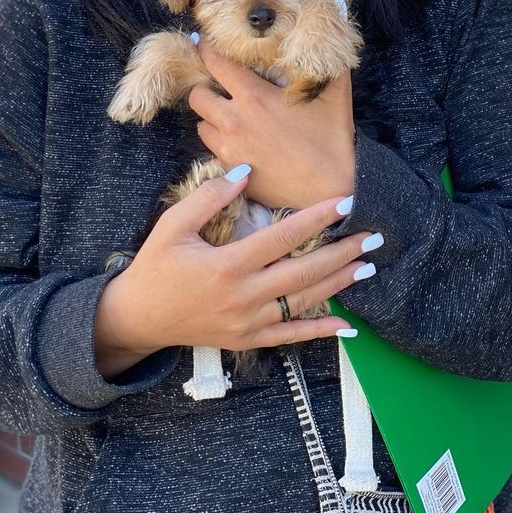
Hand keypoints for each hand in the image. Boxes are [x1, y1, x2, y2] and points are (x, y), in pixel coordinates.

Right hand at [94, 169, 374, 376]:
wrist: (138, 318)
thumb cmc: (156, 266)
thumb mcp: (172, 225)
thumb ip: (208, 197)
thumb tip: (245, 172)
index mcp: (227, 265)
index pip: (282, 237)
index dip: (317, 218)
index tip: (344, 201)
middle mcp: (243, 296)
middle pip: (304, 272)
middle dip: (342, 253)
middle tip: (374, 237)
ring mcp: (248, 322)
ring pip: (303, 302)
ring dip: (338, 284)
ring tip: (367, 267)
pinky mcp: (248, 340)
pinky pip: (290, 335)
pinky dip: (319, 331)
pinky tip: (346, 325)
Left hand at [188, 39, 355, 209]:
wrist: (331, 191)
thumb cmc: (332, 140)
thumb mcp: (335, 94)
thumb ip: (327, 61)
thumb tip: (329, 35)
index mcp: (254, 97)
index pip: (215, 62)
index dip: (206, 49)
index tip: (205, 43)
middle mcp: (234, 121)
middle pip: (197, 95)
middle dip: (206, 87)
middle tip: (221, 87)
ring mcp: (230, 150)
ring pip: (201, 126)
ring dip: (212, 118)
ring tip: (231, 116)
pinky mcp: (232, 173)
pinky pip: (212, 153)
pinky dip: (221, 145)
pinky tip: (240, 144)